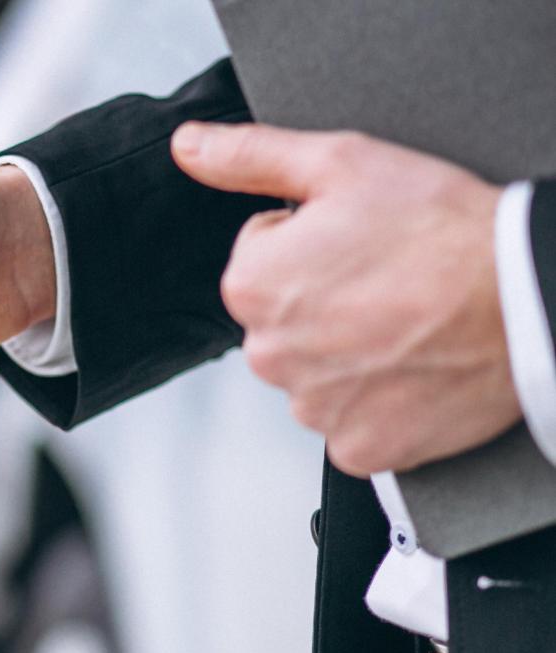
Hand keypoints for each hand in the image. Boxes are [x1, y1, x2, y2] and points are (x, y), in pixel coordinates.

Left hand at [174, 122, 514, 475]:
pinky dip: (380, 401)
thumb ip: (251, 157)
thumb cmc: (443, 228)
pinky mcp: (358, 447)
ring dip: (351, 352)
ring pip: (318, 372)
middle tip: (389, 281)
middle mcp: (268, 354)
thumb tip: (188, 147)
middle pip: (284, 320)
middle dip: (324, 300)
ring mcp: (313, 407)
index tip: (359, 242)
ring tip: (407, 322)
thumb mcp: (342, 163)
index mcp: (250, 287)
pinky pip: (353, 422)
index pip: (260, 258)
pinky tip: (414, 367)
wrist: (527, 296)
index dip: (312, 242)